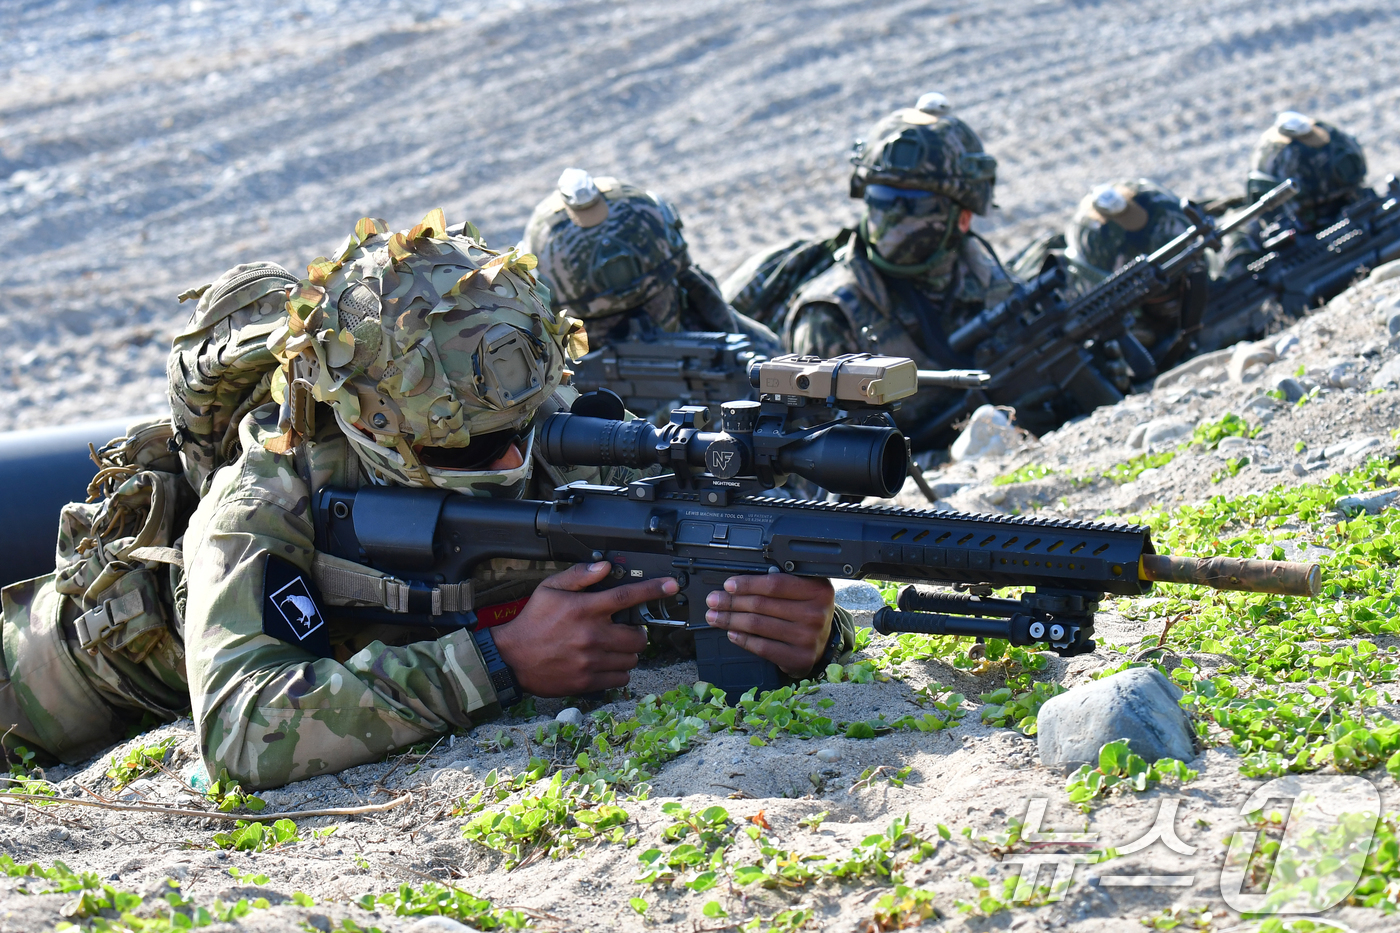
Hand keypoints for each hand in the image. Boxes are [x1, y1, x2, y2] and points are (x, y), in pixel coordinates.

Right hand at [491, 561, 674, 696]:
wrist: (512, 659)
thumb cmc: (532, 622)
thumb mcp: (549, 589)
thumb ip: (578, 577)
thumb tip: (604, 568)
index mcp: (585, 609)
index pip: (627, 596)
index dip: (652, 590)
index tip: (670, 586)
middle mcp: (592, 635)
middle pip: (638, 636)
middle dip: (637, 633)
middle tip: (625, 631)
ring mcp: (592, 660)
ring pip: (632, 659)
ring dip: (628, 653)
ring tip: (612, 648)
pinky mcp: (588, 681)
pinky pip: (621, 679)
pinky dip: (619, 672)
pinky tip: (606, 664)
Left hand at [705, 573, 834, 677]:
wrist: (823, 641)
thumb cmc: (806, 610)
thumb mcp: (802, 590)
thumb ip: (778, 583)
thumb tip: (735, 586)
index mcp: (817, 589)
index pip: (774, 584)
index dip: (747, 584)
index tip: (728, 585)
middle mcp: (816, 613)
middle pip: (762, 605)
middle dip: (731, 602)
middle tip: (713, 601)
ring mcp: (808, 637)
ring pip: (758, 625)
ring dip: (731, 620)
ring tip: (715, 617)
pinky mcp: (799, 658)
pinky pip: (763, 647)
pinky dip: (743, 639)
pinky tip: (731, 633)